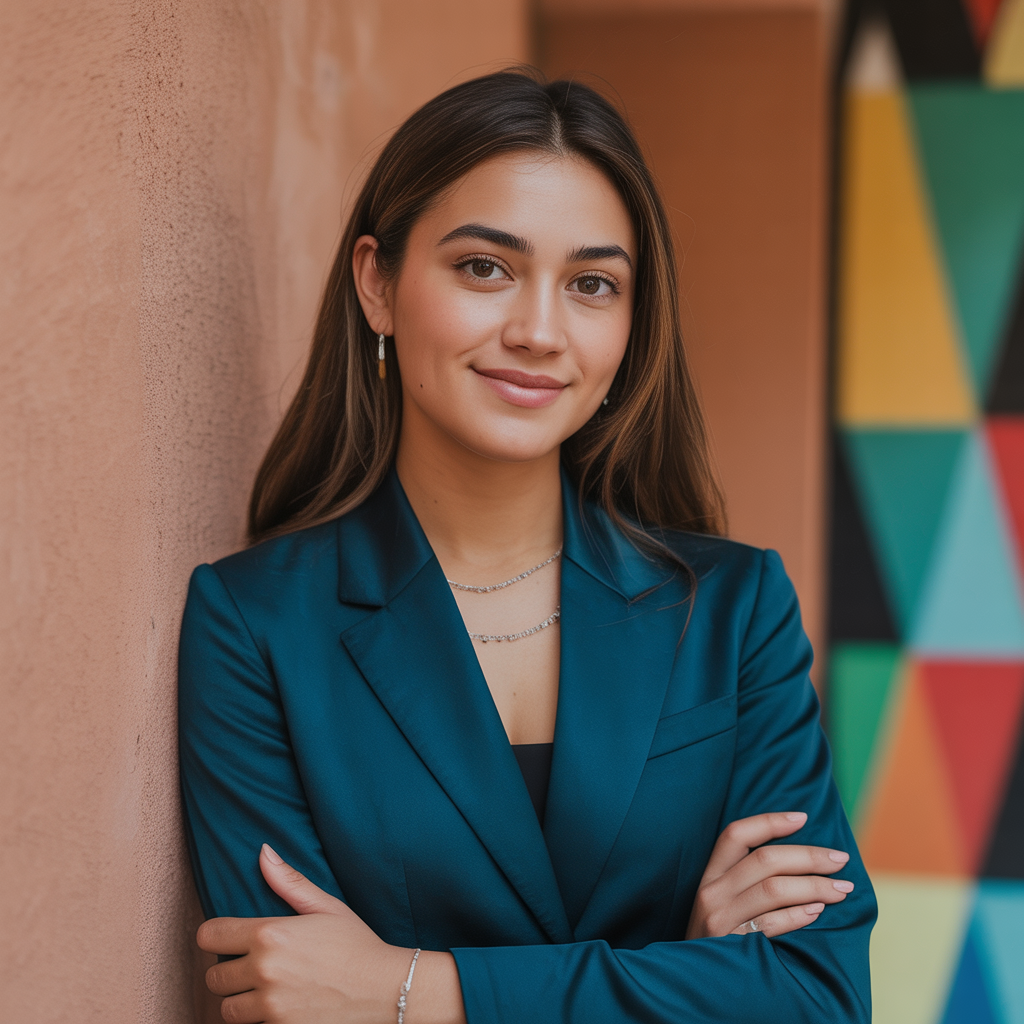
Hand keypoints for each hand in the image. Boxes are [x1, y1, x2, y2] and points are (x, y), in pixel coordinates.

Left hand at [197, 845, 411, 1023]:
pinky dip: (259, 1021)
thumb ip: (288, 882)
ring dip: (241, 1001)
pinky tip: (280, 1007)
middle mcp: (264, 970)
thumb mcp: (325, 906)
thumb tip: (263, 852)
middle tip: (253, 967)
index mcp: (270, 934)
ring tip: (264, 991)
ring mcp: (270, 1006)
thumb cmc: (356, 944)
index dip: (214, 936)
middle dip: (230, 971)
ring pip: (227, 1010)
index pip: (210, 935)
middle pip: (214, 977)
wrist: (384, 990)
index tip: (227, 939)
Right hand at [685, 812, 853, 939]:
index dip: (770, 822)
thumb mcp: (721, 903)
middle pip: (765, 859)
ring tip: (841, 889)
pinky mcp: (733, 947)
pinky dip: (799, 915)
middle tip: (840, 860)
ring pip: (774, 889)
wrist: (693, 985)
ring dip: (814, 886)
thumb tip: (799, 857)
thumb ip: (745, 880)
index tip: (803, 817)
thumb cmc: (719, 939)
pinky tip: (818, 912)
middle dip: (809, 856)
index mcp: (709, 876)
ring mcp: (720, 920)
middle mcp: (711, 893)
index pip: (736, 834)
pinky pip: (772, 924)